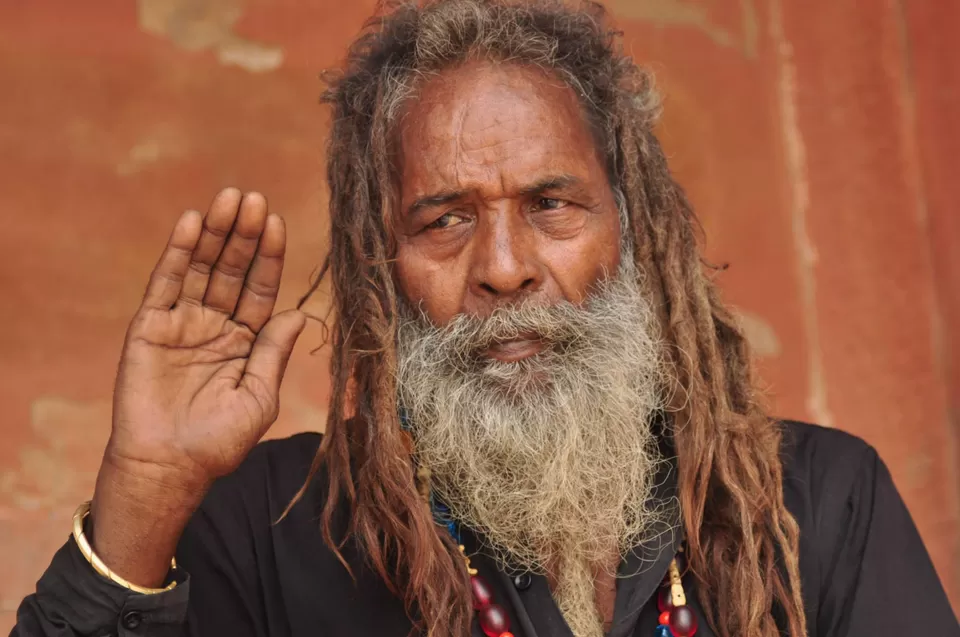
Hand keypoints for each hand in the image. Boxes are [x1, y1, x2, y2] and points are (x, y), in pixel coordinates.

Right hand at [90, 188, 304, 585]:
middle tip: (253, 198)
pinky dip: (178, 252)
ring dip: (215, 233)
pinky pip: (166, 282)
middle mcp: (216, 325)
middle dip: (244, 235)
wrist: (169, 467)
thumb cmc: (218, 441)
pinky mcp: (150, 326)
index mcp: (246, 340)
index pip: (261, 288)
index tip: (277, 222)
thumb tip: (301, 312)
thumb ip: (274, 351)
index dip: (269, 256)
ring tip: (228, 199)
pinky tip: (192, 222)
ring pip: (202, 268)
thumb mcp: (259, 396)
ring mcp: (182, 323)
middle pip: (233, 270)